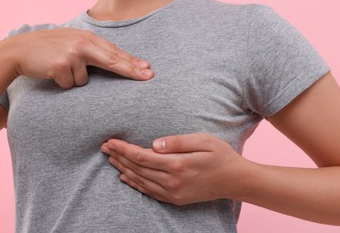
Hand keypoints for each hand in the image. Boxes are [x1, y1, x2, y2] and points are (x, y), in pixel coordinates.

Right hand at [6, 28, 152, 87]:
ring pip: (84, 80)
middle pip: (112, 60)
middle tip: (148, 76)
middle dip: (131, 70)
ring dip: (74, 79)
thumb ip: (91, 49)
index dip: (132, 61)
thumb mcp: (71, 42)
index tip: (147, 68)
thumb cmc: (48, 48)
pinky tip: (52, 73)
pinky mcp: (60, 65)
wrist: (19, 50)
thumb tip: (114, 60)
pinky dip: (62, 83)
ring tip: (60, 68)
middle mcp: (82, 44)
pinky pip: (70, 84)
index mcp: (87, 37)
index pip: (114, 51)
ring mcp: (71, 54)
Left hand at [101, 133, 249, 205]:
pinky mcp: (174, 198)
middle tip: (104, 147)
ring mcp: (172, 192)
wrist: (235, 180)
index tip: (111, 141)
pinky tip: (125, 177)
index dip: (123, 148)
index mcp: (177, 164)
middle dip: (119, 156)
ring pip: (140, 180)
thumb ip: (177, 141)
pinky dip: (134, 184)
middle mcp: (171, 181)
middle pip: (137, 168)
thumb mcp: (203, 140)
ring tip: (111, 159)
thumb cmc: (220, 156)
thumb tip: (154, 143)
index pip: (141, 156)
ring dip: (123, 169)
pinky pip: (148, 191)